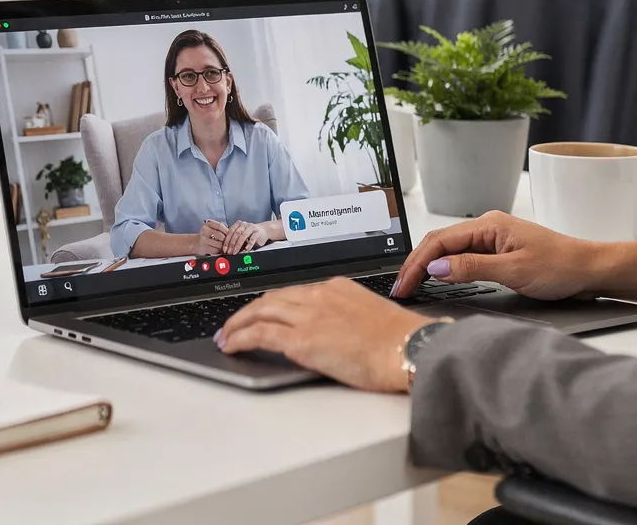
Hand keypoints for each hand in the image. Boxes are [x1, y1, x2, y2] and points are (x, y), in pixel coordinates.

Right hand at [196, 220, 228, 255]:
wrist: (195, 243)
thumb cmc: (207, 236)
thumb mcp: (212, 229)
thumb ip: (221, 229)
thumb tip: (233, 233)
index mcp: (208, 224)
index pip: (220, 226)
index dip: (227, 231)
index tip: (231, 234)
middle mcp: (205, 230)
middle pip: (220, 235)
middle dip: (226, 240)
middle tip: (228, 242)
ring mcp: (203, 239)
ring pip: (219, 244)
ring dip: (223, 246)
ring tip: (224, 246)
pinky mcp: (204, 248)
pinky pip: (215, 250)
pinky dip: (219, 251)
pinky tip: (219, 250)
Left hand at [215, 277, 430, 391]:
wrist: (410, 349)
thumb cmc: (400, 341)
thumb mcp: (369, 317)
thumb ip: (344, 318)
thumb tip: (332, 333)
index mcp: (336, 288)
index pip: (293, 292)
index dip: (271, 304)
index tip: (261, 312)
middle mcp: (319, 296)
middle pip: (271, 298)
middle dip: (247, 311)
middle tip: (233, 324)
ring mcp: (309, 316)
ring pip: (259, 311)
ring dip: (237, 324)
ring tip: (226, 337)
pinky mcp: (302, 340)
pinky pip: (259, 334)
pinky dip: (240, 337)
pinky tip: (232, 346)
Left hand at [222, 219, 271, 253]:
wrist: (264, 231)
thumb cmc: (250, 234)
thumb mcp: (242, 235)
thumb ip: (235, 240)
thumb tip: (227, 249)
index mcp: (238, 225)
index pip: (230, 232)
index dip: (226, 241)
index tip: (224, 249)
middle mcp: (244, 225)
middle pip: (236, 234)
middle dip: (231, 244)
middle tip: (229, 252)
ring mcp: (251, 228)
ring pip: (243, 236)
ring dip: (238, 245)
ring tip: (235, 252)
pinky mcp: (258, 232)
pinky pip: (252, 238)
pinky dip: (249, 245)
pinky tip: (246, 250)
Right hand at [392, 211, 628, 301]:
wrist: (589, 269)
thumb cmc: (560, 266)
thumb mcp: (514, 271)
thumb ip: (472, 268)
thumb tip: (436, 267)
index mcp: (488, 225)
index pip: (439, 242)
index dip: (417, 264)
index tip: (403, 285)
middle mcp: (487, 227)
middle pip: (439, 243)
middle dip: (416, 265)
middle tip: (400, 289)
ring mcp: (492, 238)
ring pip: (449, 250)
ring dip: (428, 266)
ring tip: (410, 285)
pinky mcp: (498, 251)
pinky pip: (462, 257)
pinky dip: (445, 269)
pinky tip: (437, 279)